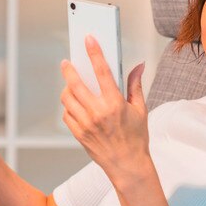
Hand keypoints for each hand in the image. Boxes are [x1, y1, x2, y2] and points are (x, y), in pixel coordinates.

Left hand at [60, 35, 149, 184]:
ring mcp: (85, 124)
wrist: (127, 165)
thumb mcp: (140, 110)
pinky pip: (66, 114)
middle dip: (68, 69)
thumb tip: (138, 65)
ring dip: (67, 88)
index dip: (94, 53)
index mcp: (115, 104)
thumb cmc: (136, 138)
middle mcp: (98, 113)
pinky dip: (68, 107)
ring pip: (67, 99)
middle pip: (76, 84)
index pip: (102, 71)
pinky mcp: (78, 133)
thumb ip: (135, 85)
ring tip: (71, 84)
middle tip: (66, 62)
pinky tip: (74, 104)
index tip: (88, 40)